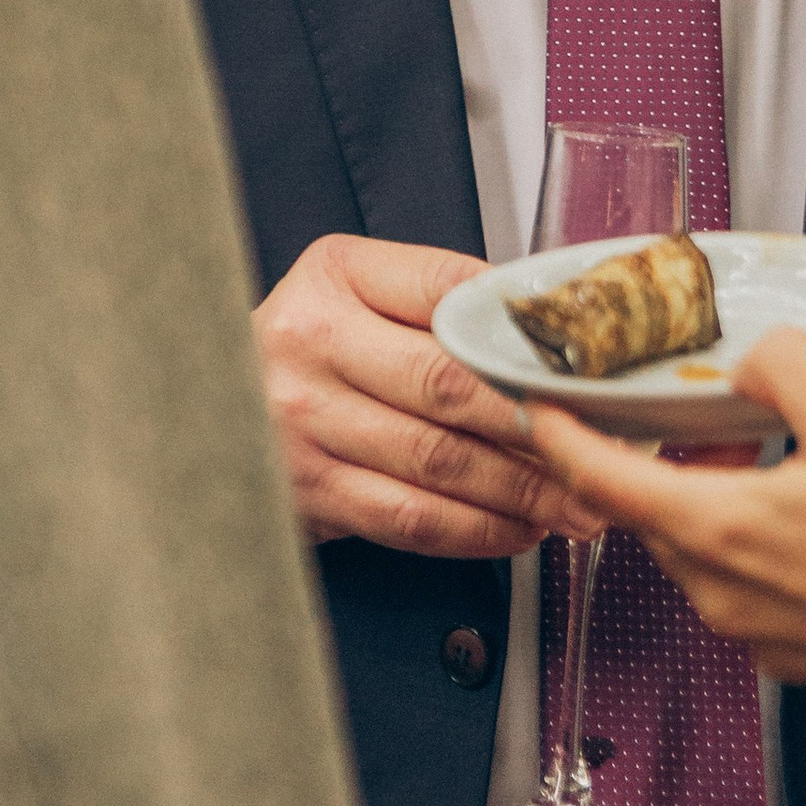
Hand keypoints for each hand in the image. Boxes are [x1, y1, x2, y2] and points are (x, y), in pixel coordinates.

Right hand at [253, 234, 600, 557]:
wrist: (206, 410)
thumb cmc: (308, 350)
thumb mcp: (355, 293)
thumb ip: (435, 301)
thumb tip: (551, 337)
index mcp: (335, 275)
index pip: (447, 289)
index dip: (523, 331)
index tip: (582, 363)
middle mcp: (312, 342)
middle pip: (450, 385)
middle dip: (538, 423)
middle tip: (599, 444)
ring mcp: (303, 423)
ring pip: (439, 461)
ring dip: (522, 489)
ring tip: (577, 500)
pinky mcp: (309, 493)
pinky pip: (411, 519)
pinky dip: (477, 530)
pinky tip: (518, 529)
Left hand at [523, 328, 805, 702]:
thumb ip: (785, 368)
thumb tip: (753, 362)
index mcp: (717, 531)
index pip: (601, 480)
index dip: (560, 439)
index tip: (539, 410)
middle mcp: (721, 592)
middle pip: (655, 514)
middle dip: (665, 461)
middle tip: (701, 417)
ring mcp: (758, 631)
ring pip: (704, 550)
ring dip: (718, 501)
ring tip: (776, 458)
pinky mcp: (799, 654)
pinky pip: (751, 587)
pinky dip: (761, 544)